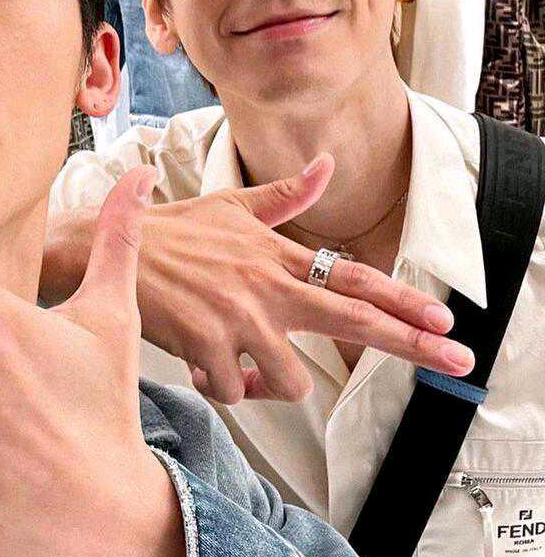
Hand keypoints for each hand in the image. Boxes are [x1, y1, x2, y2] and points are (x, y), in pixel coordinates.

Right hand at [128, 155, 473, 403]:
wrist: (101, 249)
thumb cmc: (168, 233)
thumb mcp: (228, 206)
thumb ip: (284, 197)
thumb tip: (327, 164)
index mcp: (273, 254)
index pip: (349, 276)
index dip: (401, 298)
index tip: (441, 318)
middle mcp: (264, 285)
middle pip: (351, 319)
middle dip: (410, 342)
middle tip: (455, 361)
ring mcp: (237, 317)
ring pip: (292, 379)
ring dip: (272, 381)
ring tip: (243, 363)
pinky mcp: (205, 346)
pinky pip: (236, 392)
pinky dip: (224, 387)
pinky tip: (203, 365)